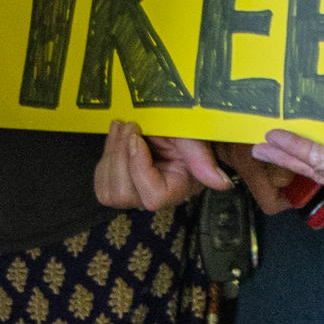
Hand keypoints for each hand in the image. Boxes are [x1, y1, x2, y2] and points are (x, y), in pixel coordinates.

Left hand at [94, 122, 236, 213]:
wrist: (173, 125)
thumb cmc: (185, 133)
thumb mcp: (193, 140)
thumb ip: (203, 161)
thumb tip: (222, 184)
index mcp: (175, 191)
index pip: (151, 196)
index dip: (139, 167)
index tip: (138, 137)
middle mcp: (153, 198)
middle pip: (122, 194)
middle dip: (120, 155)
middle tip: (131, 126)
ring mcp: (134, 194)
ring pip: (108, 191)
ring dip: (111, 153)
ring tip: (123, 128)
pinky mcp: (118, 185)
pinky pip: (101, 183)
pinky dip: (105, 158)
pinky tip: (117, 139)